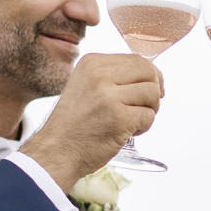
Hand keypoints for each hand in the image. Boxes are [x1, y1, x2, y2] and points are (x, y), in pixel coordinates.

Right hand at [22, 54, 162, 192]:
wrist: (55, 151)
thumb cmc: (73, 124)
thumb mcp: (85, 86)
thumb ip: (111, 77)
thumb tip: (150, 74)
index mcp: (92, 63)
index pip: (137, 59)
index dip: (151, 75)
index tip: (150, 90)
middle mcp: (99, 75)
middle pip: (149, 73)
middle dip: (155, 91)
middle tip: (147, 107)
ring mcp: (109, 96)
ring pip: (152, 93)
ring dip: (150, 110)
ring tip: (134, 121)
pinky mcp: (119, 118)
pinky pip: (149, 116)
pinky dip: (144, 127)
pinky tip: (128, 132)